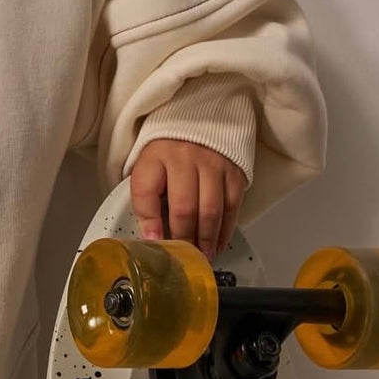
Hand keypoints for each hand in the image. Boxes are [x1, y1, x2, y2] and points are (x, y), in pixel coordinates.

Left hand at [129, 139, 247, 260]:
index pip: (146, 191)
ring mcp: (213, 163)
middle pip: (183, 207)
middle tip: (183, 257)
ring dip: (206, 239)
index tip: (153, 242)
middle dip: (183, 238)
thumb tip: (151, 237)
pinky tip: (218, 243)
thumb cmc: (168, 152)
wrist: (198, 121)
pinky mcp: (233, 171)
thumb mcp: (148, 167)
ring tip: (202, 256)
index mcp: (155, 157)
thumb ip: (145, 198)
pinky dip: (225, 229)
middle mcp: (185, 158)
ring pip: (211, 210)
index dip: (149, 221)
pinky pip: (232, 206)